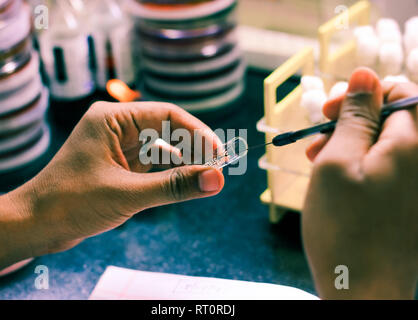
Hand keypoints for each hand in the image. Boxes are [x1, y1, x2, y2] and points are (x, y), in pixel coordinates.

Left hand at [13, 102, 224, 254]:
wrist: (36, 225)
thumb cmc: (71, 203)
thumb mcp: (128, 194)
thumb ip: (174, 186)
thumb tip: (216, 180)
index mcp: (112, 118)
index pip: (167, 115)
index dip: (198, 133)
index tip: (220, 154)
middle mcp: (115, 126)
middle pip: (166, 129)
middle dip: (193, 148)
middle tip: (218, 168)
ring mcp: (116, 145)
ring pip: (161, 147)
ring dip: (183, 160)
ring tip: (207, 175)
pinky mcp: (118, 164)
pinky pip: (151, 162)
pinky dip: (169, 171)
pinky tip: (184, 179)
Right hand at [302, 68, 417, 298]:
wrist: (363, 292)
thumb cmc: (344, 228)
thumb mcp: (337, 162)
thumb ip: (355, 116)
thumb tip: (367, 73)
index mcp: (413, 144)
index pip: (399, 92)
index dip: (361, 95)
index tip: (328, 112)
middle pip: (392, 117)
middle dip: (352, 120)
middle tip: (317, 137)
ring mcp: (417, 182)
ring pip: (385, 143)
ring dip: (350, 143)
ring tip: (316, 159)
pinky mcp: (408, 201)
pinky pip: (387, 167)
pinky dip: (359, 165)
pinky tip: (333, 177)